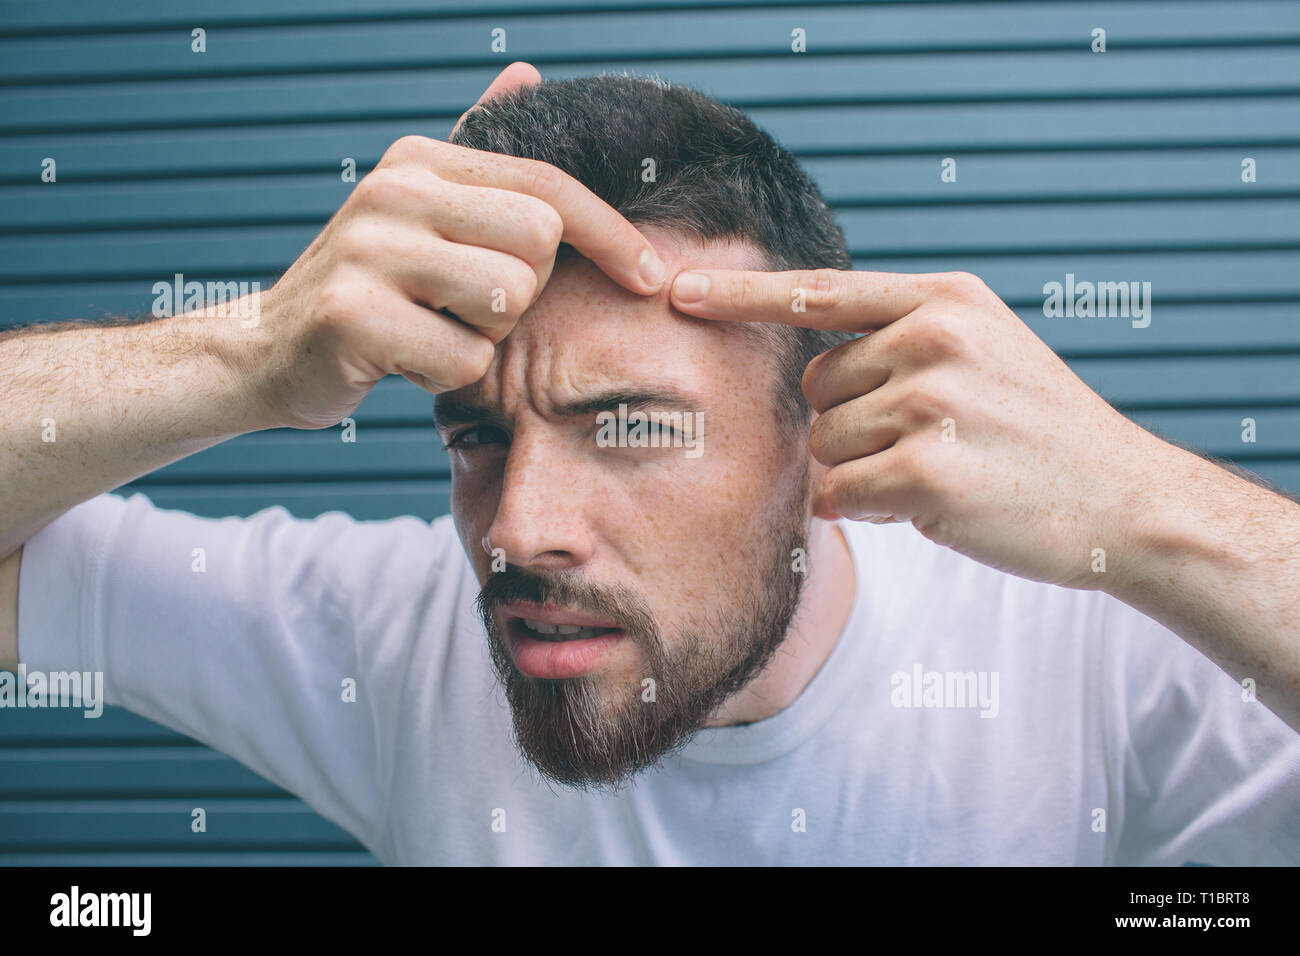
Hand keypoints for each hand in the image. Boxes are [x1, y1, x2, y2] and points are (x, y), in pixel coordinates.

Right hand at [252, 61, 666, 429]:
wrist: (267, 349)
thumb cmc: (371, 287)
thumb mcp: (419, 208)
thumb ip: (476, 149)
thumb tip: (527, 72)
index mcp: (419, 161)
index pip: (549, 185)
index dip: (611, 233)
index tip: (651, 274)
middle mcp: (393, 190)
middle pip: (539, 242)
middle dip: (523, 292)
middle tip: (465, 305)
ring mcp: (369, 251)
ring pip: (506, 300)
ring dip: (483, 336)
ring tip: (433, 329)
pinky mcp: (354, 318)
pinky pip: (465, 359)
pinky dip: (447, 375)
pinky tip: (405, 360)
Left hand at [670, 268, 1168, 588]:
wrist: (1121, 499)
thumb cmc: (1038, 432)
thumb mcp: (983, 350)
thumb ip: (902, 340)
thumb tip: (806, 373)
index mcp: (943, 299)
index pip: (818, 290)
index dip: (741, 293)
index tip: (677, 288)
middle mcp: (932, 336)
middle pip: (814, 389)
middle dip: (850, 426)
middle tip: (928, 443)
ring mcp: (930, 399)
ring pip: (824, 447)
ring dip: (864, 473)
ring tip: (944, 471)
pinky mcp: (926, 467)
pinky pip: (837, 494)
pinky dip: (867, 511)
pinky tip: (933, 505)